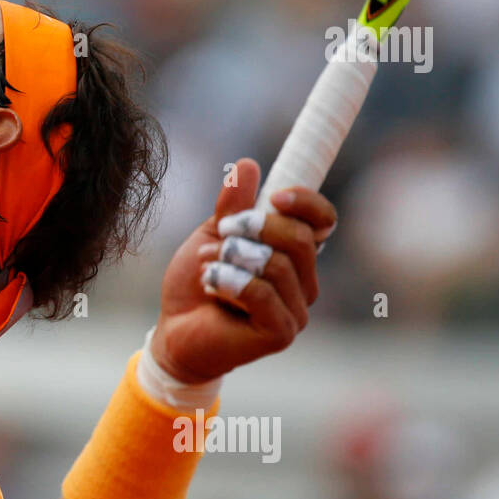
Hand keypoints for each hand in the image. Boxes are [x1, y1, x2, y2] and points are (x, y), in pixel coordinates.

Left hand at [151, 158, 336, 384]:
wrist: (174, 331)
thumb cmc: (197, 283)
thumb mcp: (211, 235)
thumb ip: (232, 206)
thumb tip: (248, 164)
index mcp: (295, 256)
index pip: (323, 221)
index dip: (307, 203)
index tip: (276, 196)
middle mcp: (304, 283)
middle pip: (300, 239)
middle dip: (256, 227)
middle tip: (223, 230)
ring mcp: (296, 311)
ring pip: (278, 266)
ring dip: (233, 256)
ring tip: (206, 262)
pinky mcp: (280, 333)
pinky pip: (262, 294)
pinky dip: (229, 281)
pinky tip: (209, 282)